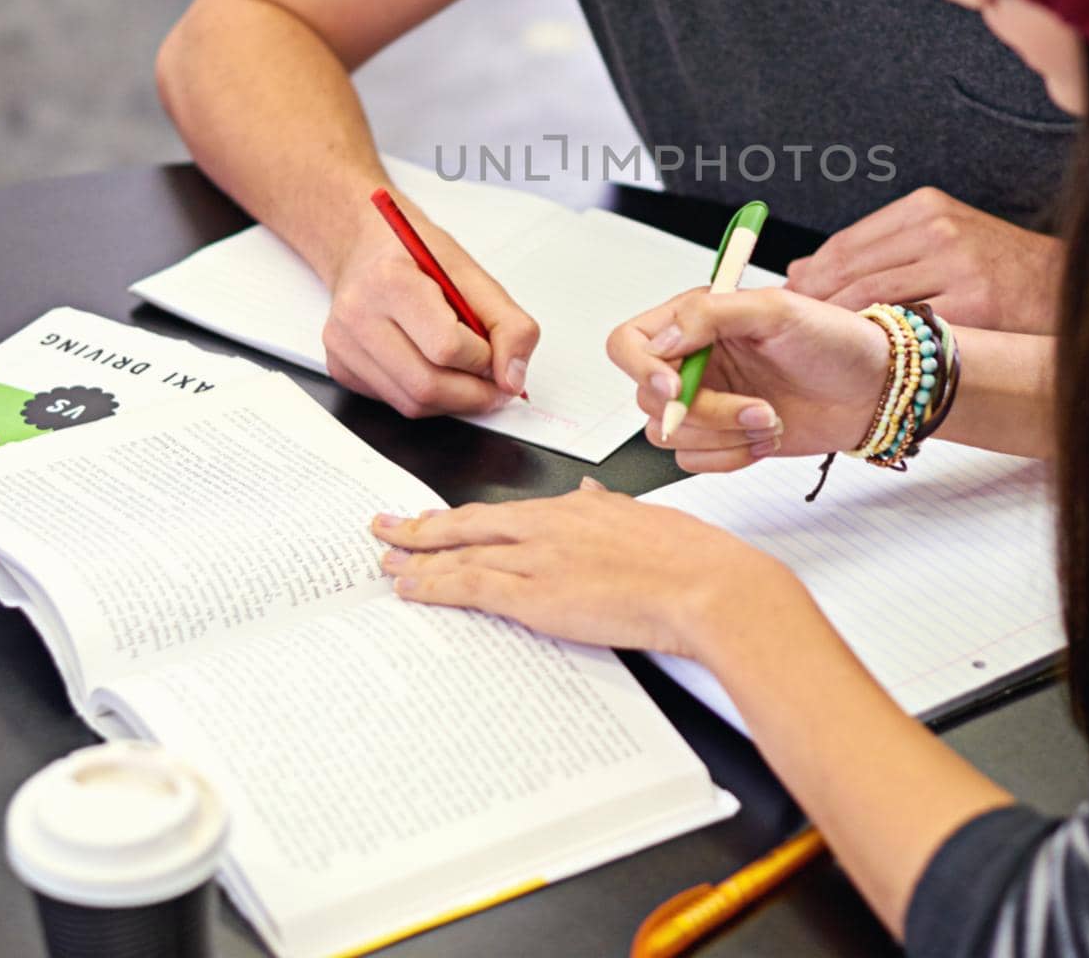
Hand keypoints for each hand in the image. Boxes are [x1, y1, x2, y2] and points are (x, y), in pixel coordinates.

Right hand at [323, 206, 539, 417]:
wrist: (367, 249)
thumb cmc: (418, 257)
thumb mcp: (473, 274)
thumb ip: (508, 325)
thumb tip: (512, 378)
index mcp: (392, 280)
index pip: (447, 346)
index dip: (485, 359)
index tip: (498, 355)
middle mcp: (357, 313)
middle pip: (427, 385)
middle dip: (474, 394)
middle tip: (495, 384)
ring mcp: (342, 344)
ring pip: (411, 404)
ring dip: (452, 401)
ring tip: (468, 377)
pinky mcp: (340, 366)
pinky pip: (394, 403)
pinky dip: (426, 398)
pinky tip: (434, 370)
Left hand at [371, 480, 798, 658]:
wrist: (705, 583)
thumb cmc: (689, 557)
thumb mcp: (644, 518)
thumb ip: (610, 507)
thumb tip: (592, 494)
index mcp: (576, 508)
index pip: (504, 512)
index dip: (464, 517)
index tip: (438, 519)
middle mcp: (550, 525)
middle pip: (469, 523)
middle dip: (421, 526)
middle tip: (382, 525)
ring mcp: (540, 558)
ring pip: (461, 553)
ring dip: (417, 557)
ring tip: (385, 559)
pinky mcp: (537, 594)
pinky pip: (471, 586)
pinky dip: (435, 585)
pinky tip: (410, 587)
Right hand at [605, 286, 890, 471]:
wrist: (873, 390)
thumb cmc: (835, 340)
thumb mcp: (776, 310)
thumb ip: (710, 315)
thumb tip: (662, 340)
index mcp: (695, 319)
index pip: (628, 343)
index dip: (642, 370)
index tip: (676, 388)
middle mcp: (693, 360)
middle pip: (649, 400)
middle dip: (705, 412)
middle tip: (756, 406)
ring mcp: (706, 401)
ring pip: (670, 436)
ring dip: (723, 436)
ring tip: (770, 419)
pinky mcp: (721, 437)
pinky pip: (695, 462)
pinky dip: (732, 456)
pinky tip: (769, 436)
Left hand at [784, 189, 1061, 332]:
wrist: (1064, 289)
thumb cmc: (998, 269)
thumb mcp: (937, 241)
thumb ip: (874, 252)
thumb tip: (801, 270)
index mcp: (925, 207)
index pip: (847, 242)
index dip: (810, 274)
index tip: (790, 296)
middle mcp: (939, 229)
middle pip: (851, 268)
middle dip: (813, 300)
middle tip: (790, 325)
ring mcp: (959, 264)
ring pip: (872, 296)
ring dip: (836, 323)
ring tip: (817, 342)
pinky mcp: (977, 302)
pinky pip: (909, 324)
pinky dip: (879, 338)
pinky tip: (864, 353)